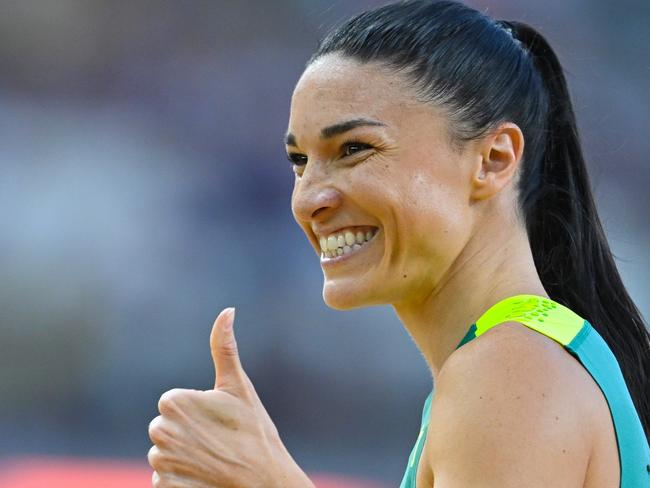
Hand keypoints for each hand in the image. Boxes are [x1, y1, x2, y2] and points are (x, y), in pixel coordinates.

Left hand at [148, 307, 313, 487]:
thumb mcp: (240, 388)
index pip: (173, 404)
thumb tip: (227, 310)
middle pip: (167, 428)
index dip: (197, 413)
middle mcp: (160, 432)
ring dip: (184, 457)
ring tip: (213, 460)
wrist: (264, 484)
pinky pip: (164, 479)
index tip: (219, 422)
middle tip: (218, 442)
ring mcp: (160, 464)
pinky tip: (204, 478)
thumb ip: (224, 348)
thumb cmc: (255, 434)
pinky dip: (181, 479)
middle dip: (188, 434)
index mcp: (174, 403)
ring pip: (165, 453)